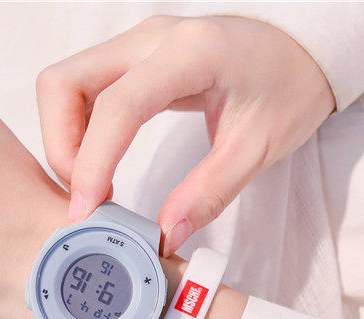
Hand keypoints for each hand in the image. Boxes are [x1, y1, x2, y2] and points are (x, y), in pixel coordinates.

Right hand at [36, 15, 334, 254]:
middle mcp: (151, 39)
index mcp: (190, 53)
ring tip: (93, 182)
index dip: (92, 161)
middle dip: (61, 146)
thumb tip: (164, 235)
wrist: (303, 46)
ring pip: (64, 84)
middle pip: (63, 83)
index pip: (117, 105)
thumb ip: (209, 191)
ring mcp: (137, 44)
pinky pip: (82, 89)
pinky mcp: (132, 58)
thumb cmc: (290, 85)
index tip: (86, 209)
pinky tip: (102, 161)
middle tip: (85, 194)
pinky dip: (78, 129)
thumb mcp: (259, 146)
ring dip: (65, 138)